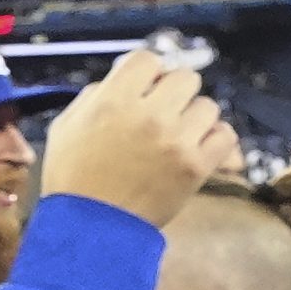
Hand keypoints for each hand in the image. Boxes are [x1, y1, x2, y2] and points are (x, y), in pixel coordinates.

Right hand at [39, 48, 231, 228]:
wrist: (90, 230)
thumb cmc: (73, 180)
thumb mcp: (65, 129)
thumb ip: (94, 96)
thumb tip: (122, 79)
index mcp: (112, 101)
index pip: (148, 59)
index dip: (147, 73)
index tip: (144, 89)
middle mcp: (148, 115)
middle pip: (186, 77)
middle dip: (174, 93)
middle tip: (163, 113)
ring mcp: (176, 141)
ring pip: (208, 106)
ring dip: (194, 119)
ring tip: (177, 137)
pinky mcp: (195, 166)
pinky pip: (225, 135)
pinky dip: (214, 139)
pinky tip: (196, 148)